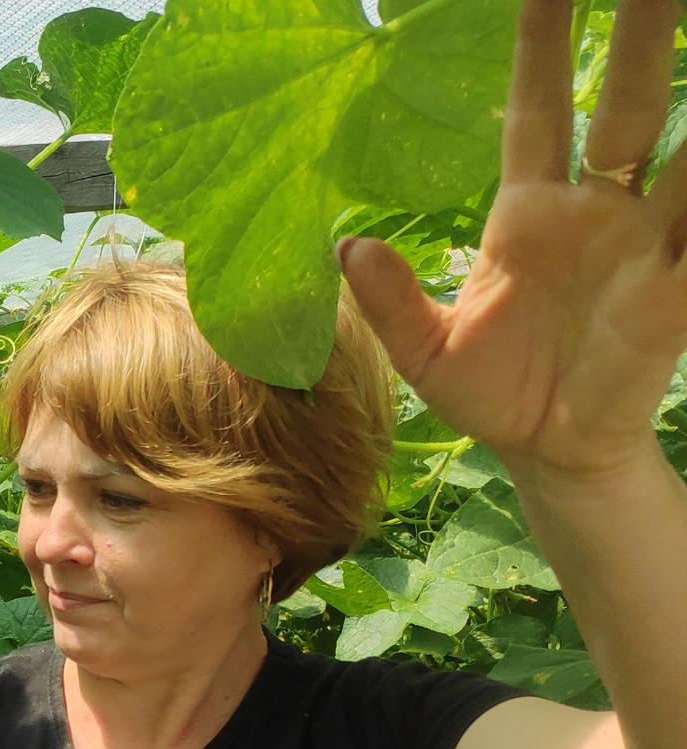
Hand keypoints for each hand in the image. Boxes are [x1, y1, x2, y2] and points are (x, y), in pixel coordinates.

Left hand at [341, 0, 686, 478]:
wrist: (550, 454)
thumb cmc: (492, 394)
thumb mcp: (425, 353)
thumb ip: (390, 303)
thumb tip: (346, 248)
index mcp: (529, 213)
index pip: (537, 110)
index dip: (540, 47)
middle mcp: (595, 211)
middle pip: (623, 103)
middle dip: (636, 34)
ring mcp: (643, 243)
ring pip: (683, 152)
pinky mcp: (676, 291)